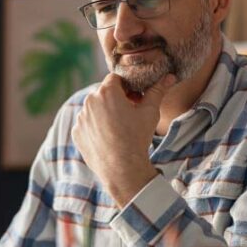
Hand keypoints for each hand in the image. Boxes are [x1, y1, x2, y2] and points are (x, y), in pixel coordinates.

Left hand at [72, 73, 175, 206]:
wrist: (122, 169)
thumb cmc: (137, 138)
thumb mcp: (150, 112)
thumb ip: (157, 91)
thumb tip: (169, 77)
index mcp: (106, 92)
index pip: (115, 79)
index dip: (126, 87)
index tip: (134, 99)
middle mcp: (89, 101)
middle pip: (103, 93)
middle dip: (115, 99)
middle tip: (129, 114)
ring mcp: (80, 118)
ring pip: (94, 109)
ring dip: (104, 113)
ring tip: (119, 128)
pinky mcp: (76, 133)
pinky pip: (87, 124)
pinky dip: (96, 127)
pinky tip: (109, 138)